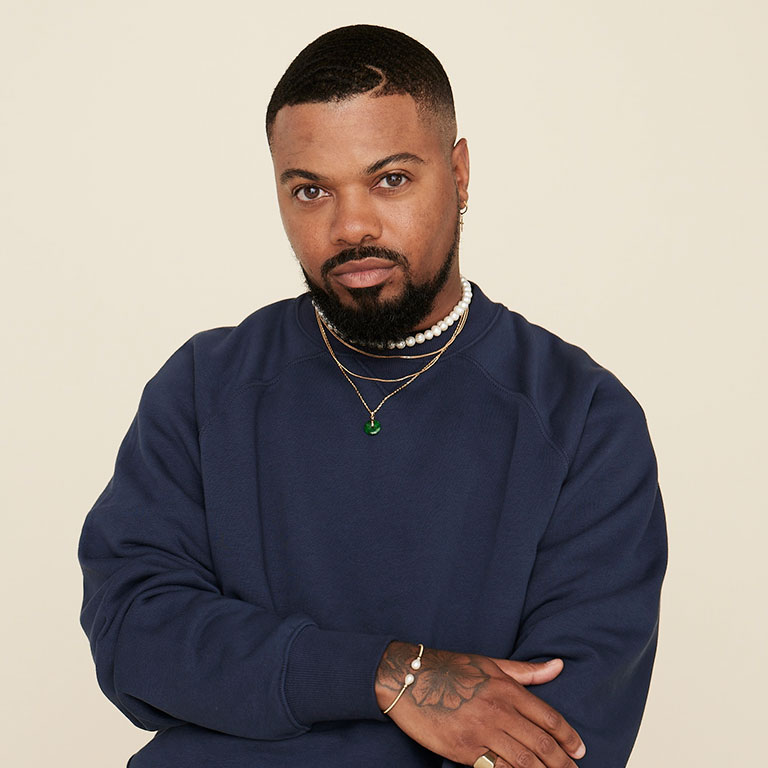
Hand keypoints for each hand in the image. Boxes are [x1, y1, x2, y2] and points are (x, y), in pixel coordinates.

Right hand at [375, 642, 585, 767]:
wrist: (409, 679)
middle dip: (562, 763)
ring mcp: (481, 732)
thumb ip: (526, 671)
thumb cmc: (451, 668)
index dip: (568, 737)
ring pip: (523, 762)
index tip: (579, 750)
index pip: (548, 717)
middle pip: (541, 744)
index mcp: (507, 688)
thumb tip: (559, 665)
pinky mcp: (464, 750)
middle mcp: (498, 710)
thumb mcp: (490, 664)